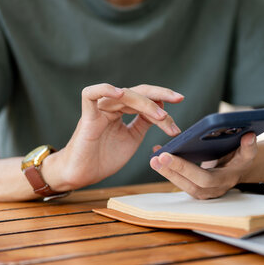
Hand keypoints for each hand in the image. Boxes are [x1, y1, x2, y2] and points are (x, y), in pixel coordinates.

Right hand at [52, 83, 183, 189]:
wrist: (83, 175)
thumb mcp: (132, 138)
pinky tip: (120, 92)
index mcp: (121, 110)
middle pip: (137, 92)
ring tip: (160, 115)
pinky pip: (90, 94)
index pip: (144, 98)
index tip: (180, 104)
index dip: (162, 99)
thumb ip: (143, 123)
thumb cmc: (103, 158)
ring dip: (145, 103)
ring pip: (124, 94)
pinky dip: (105, 89)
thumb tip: (161, 108)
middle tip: (178, 100)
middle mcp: (111, 106)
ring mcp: (99, 109)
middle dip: (159, 94)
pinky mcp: (87, 117)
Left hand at [150, 132, 257, 198]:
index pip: (205, 178)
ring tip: (153, 158)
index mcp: (225, 180)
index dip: (186, 168)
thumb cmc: (240, 159)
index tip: (169, 155)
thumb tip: (249, 136)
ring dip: (166, 171)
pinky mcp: (194, 188)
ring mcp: (202, 192)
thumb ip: (249, 147)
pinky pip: (178, 180)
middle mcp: (213, 190)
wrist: (236, 170)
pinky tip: (156, 156)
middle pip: (190, 183)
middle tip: (158, 157)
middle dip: (173, 170)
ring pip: (181, 184)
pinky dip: (167, 169)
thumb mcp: (247, 154)